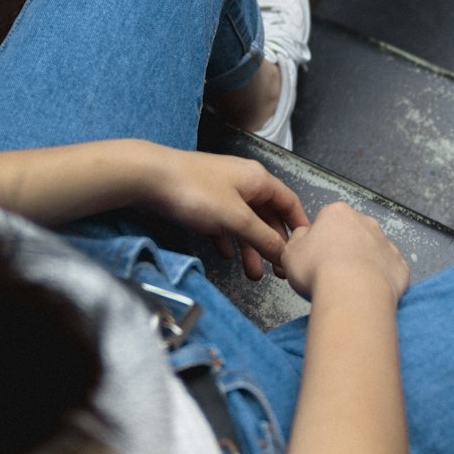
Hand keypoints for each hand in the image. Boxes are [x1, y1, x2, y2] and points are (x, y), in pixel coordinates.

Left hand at [140, 149, 309, 280]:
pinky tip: (227, 255)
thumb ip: (263, 237)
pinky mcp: (202, 200)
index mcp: (258, 179)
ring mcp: (221, 191)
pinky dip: (229, 239)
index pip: (289, 201)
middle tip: (278, 271)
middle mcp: (243, 182)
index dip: (299, 226)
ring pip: (244, 222)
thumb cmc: (195, 191)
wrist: (149, 178)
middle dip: (273, 244)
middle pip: (267, 215)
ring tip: (253, 275)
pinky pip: (223, 223)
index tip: (304, 249)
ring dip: (250, 247)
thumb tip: (285, 252)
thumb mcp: (236, 219)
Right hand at [280, 202, 409, 303]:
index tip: (315, 257)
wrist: (353, 295)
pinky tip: (368, 292)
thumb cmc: (318, 270)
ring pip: (372, 251)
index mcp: (337, 213)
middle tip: (331, 271)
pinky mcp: (400, 265)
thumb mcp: (290, 252)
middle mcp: (366, 222)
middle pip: (352, 232)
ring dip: (363, 263)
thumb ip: (297, 238)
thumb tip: (304, 235)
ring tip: (350, 285)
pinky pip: (389, 270)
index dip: (319, 240)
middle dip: (344, 248)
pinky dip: (381, 280)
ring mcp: (386, 243)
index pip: (326, 220)